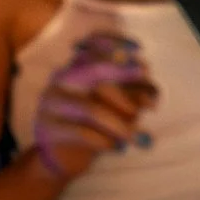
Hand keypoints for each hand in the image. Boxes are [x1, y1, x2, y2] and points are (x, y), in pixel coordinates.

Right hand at [28, 33, 156, 181]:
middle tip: (152, 106)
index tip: (141, 52)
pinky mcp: (47, 128)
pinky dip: (105, 141)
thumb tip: (150, 94)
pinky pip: (82, 132)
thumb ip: (132, 92)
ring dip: (120, 126)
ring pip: (92, 109)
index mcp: (78, 64)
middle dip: (128, 90)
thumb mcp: (117, 104)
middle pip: (96, 73)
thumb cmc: (96, 124)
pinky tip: (117, 148)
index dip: (118, 44)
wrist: (61, 156)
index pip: (96, 43)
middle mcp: (62, 77)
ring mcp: (51, 101)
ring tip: (133, 137)